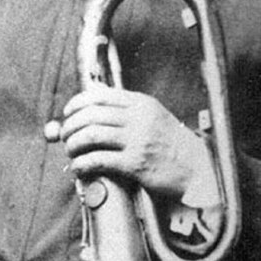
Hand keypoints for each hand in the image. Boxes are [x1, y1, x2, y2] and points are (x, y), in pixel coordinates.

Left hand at [58, 84, 207, 197]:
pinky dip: (82, 163)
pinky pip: (99, 160)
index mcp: (140, 103)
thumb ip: (124, 105)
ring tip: (70, 151)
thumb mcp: (151, 114)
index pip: (98, 95)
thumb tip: (93, 91)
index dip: (77, 103)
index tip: (67, 113)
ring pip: (91, 135)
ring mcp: (137, 141)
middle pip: (90, 115)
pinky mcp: (136, 164)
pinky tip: (78, 167)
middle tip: (64, 136)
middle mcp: (138, 118)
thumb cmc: (169, 143)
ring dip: (73, 144)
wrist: (196, 169)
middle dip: (70, 126)